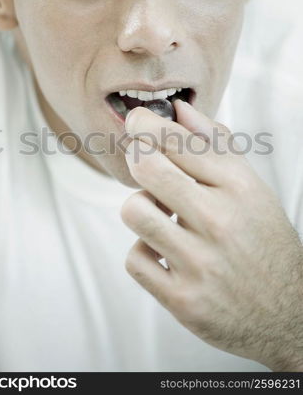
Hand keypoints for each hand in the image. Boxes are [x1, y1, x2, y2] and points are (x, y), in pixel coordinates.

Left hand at [121, 99, 302, 370]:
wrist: (288, 312)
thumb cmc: (262, 240)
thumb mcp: (251, 187)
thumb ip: (216, 144)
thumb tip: (179, 110)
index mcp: (238, 187)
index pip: (178, 140)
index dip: (146, 124)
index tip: (138, 122)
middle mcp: (219, 221)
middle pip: (148, 167)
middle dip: (136, 156)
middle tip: (141, 159)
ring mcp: (200, 263)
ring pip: (134, 211)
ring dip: (140, 207)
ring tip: (158, 213)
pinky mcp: (183, 300)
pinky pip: (135, 259)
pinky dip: (144, 252)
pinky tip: (163, 252)